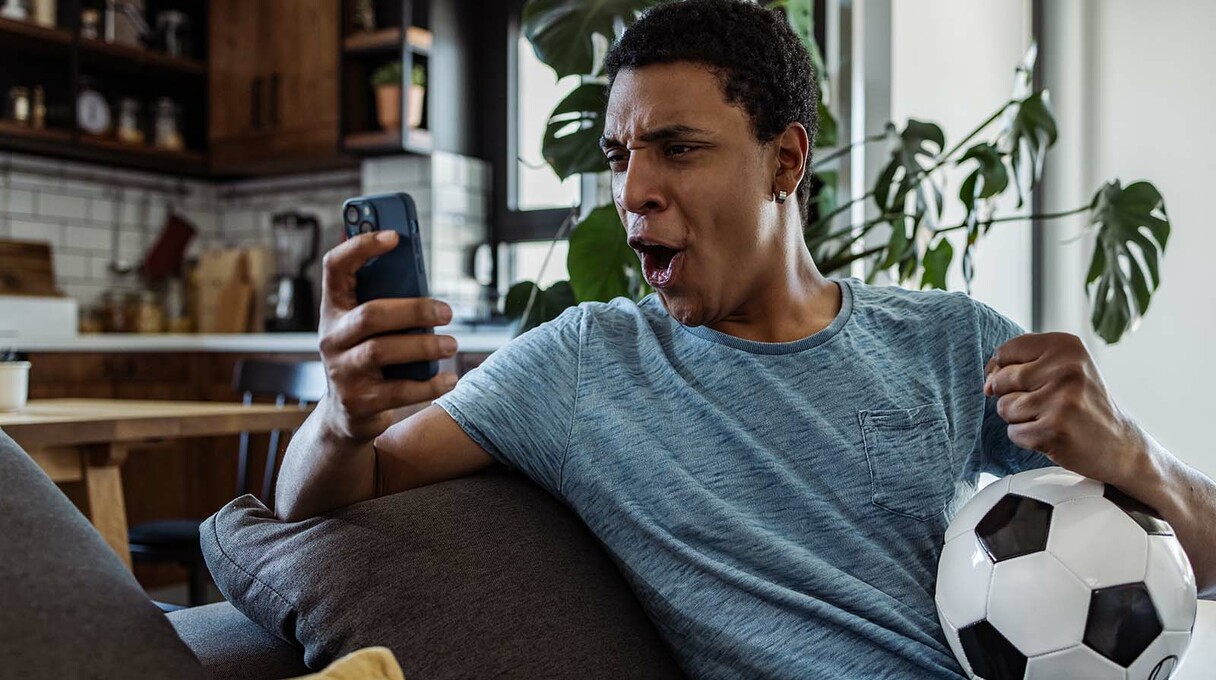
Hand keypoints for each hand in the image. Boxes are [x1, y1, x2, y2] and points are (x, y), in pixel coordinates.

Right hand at [317, 230, 458, 443]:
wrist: (345, 415)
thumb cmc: (367, 357)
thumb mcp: (369, 327)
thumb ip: (387, 300)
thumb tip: (422, 277)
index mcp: (334, 309)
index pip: (335, 267)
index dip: (360, 246)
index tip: (395, 235)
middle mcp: (331, 338)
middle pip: (370, 314)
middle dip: (414, 309)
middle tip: (447, 311)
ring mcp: (341, 371)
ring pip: (382, 351)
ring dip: (424, 346)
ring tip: (452, 344)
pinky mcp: (358, 402)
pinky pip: (398, 390)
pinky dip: (428, 385)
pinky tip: (449, 379)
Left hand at [984, 332, 1145, 485]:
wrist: (1121, 445)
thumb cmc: (1083, 404)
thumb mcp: (1062, 368)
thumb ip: (1020, 364)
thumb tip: (987, 383)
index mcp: (1066, 346)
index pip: (1005, 351)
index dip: (1002, 370)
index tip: (1024, 382)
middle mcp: (1066, 368)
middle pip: (1001, 380)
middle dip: (1012, 397)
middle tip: (1044, 404)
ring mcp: (1061, 399)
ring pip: (1004, 408)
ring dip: (1020, 419)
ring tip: (1050, 419)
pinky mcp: (1054, 429)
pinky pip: (1014, 433)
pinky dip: (1027, 438)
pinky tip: (1052, 435)